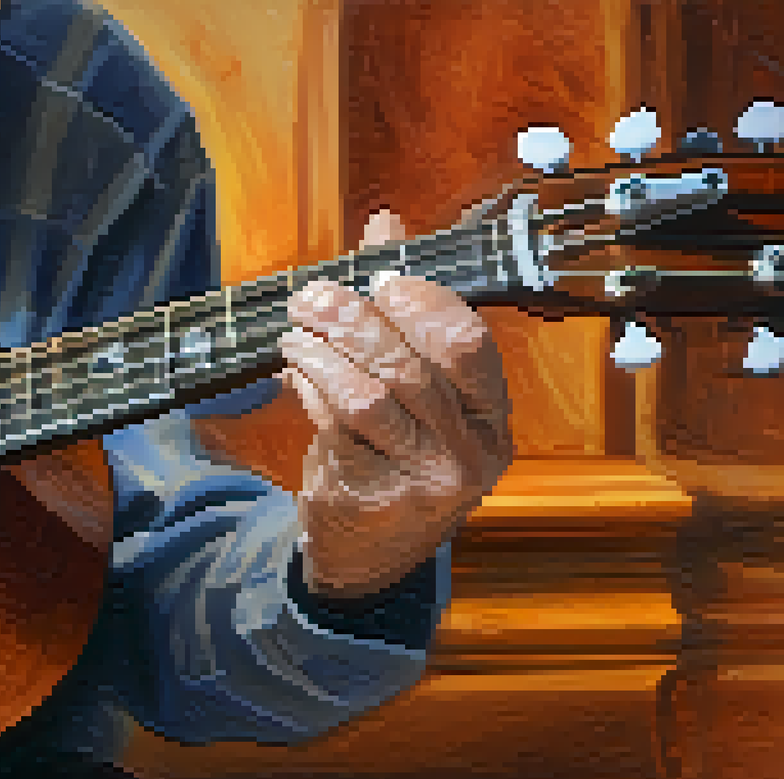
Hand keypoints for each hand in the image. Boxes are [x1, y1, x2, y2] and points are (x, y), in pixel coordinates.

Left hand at [280, 212, 512, 597]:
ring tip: (293, 332)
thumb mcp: (412, 386)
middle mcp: (470, 449)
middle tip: (310, 297)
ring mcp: (425, 478)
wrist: (369, 551)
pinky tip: (295, 372)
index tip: (378, 276)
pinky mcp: (375, 496)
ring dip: (322, 355)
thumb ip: (401, 305)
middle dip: (354, 321)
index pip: (468, 345)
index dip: (422, 302)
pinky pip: (336, 429)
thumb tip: (386, 222)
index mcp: (490, 413)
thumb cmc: (395, 453)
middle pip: (411, 367)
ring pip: (369, 397)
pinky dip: (311, 392)